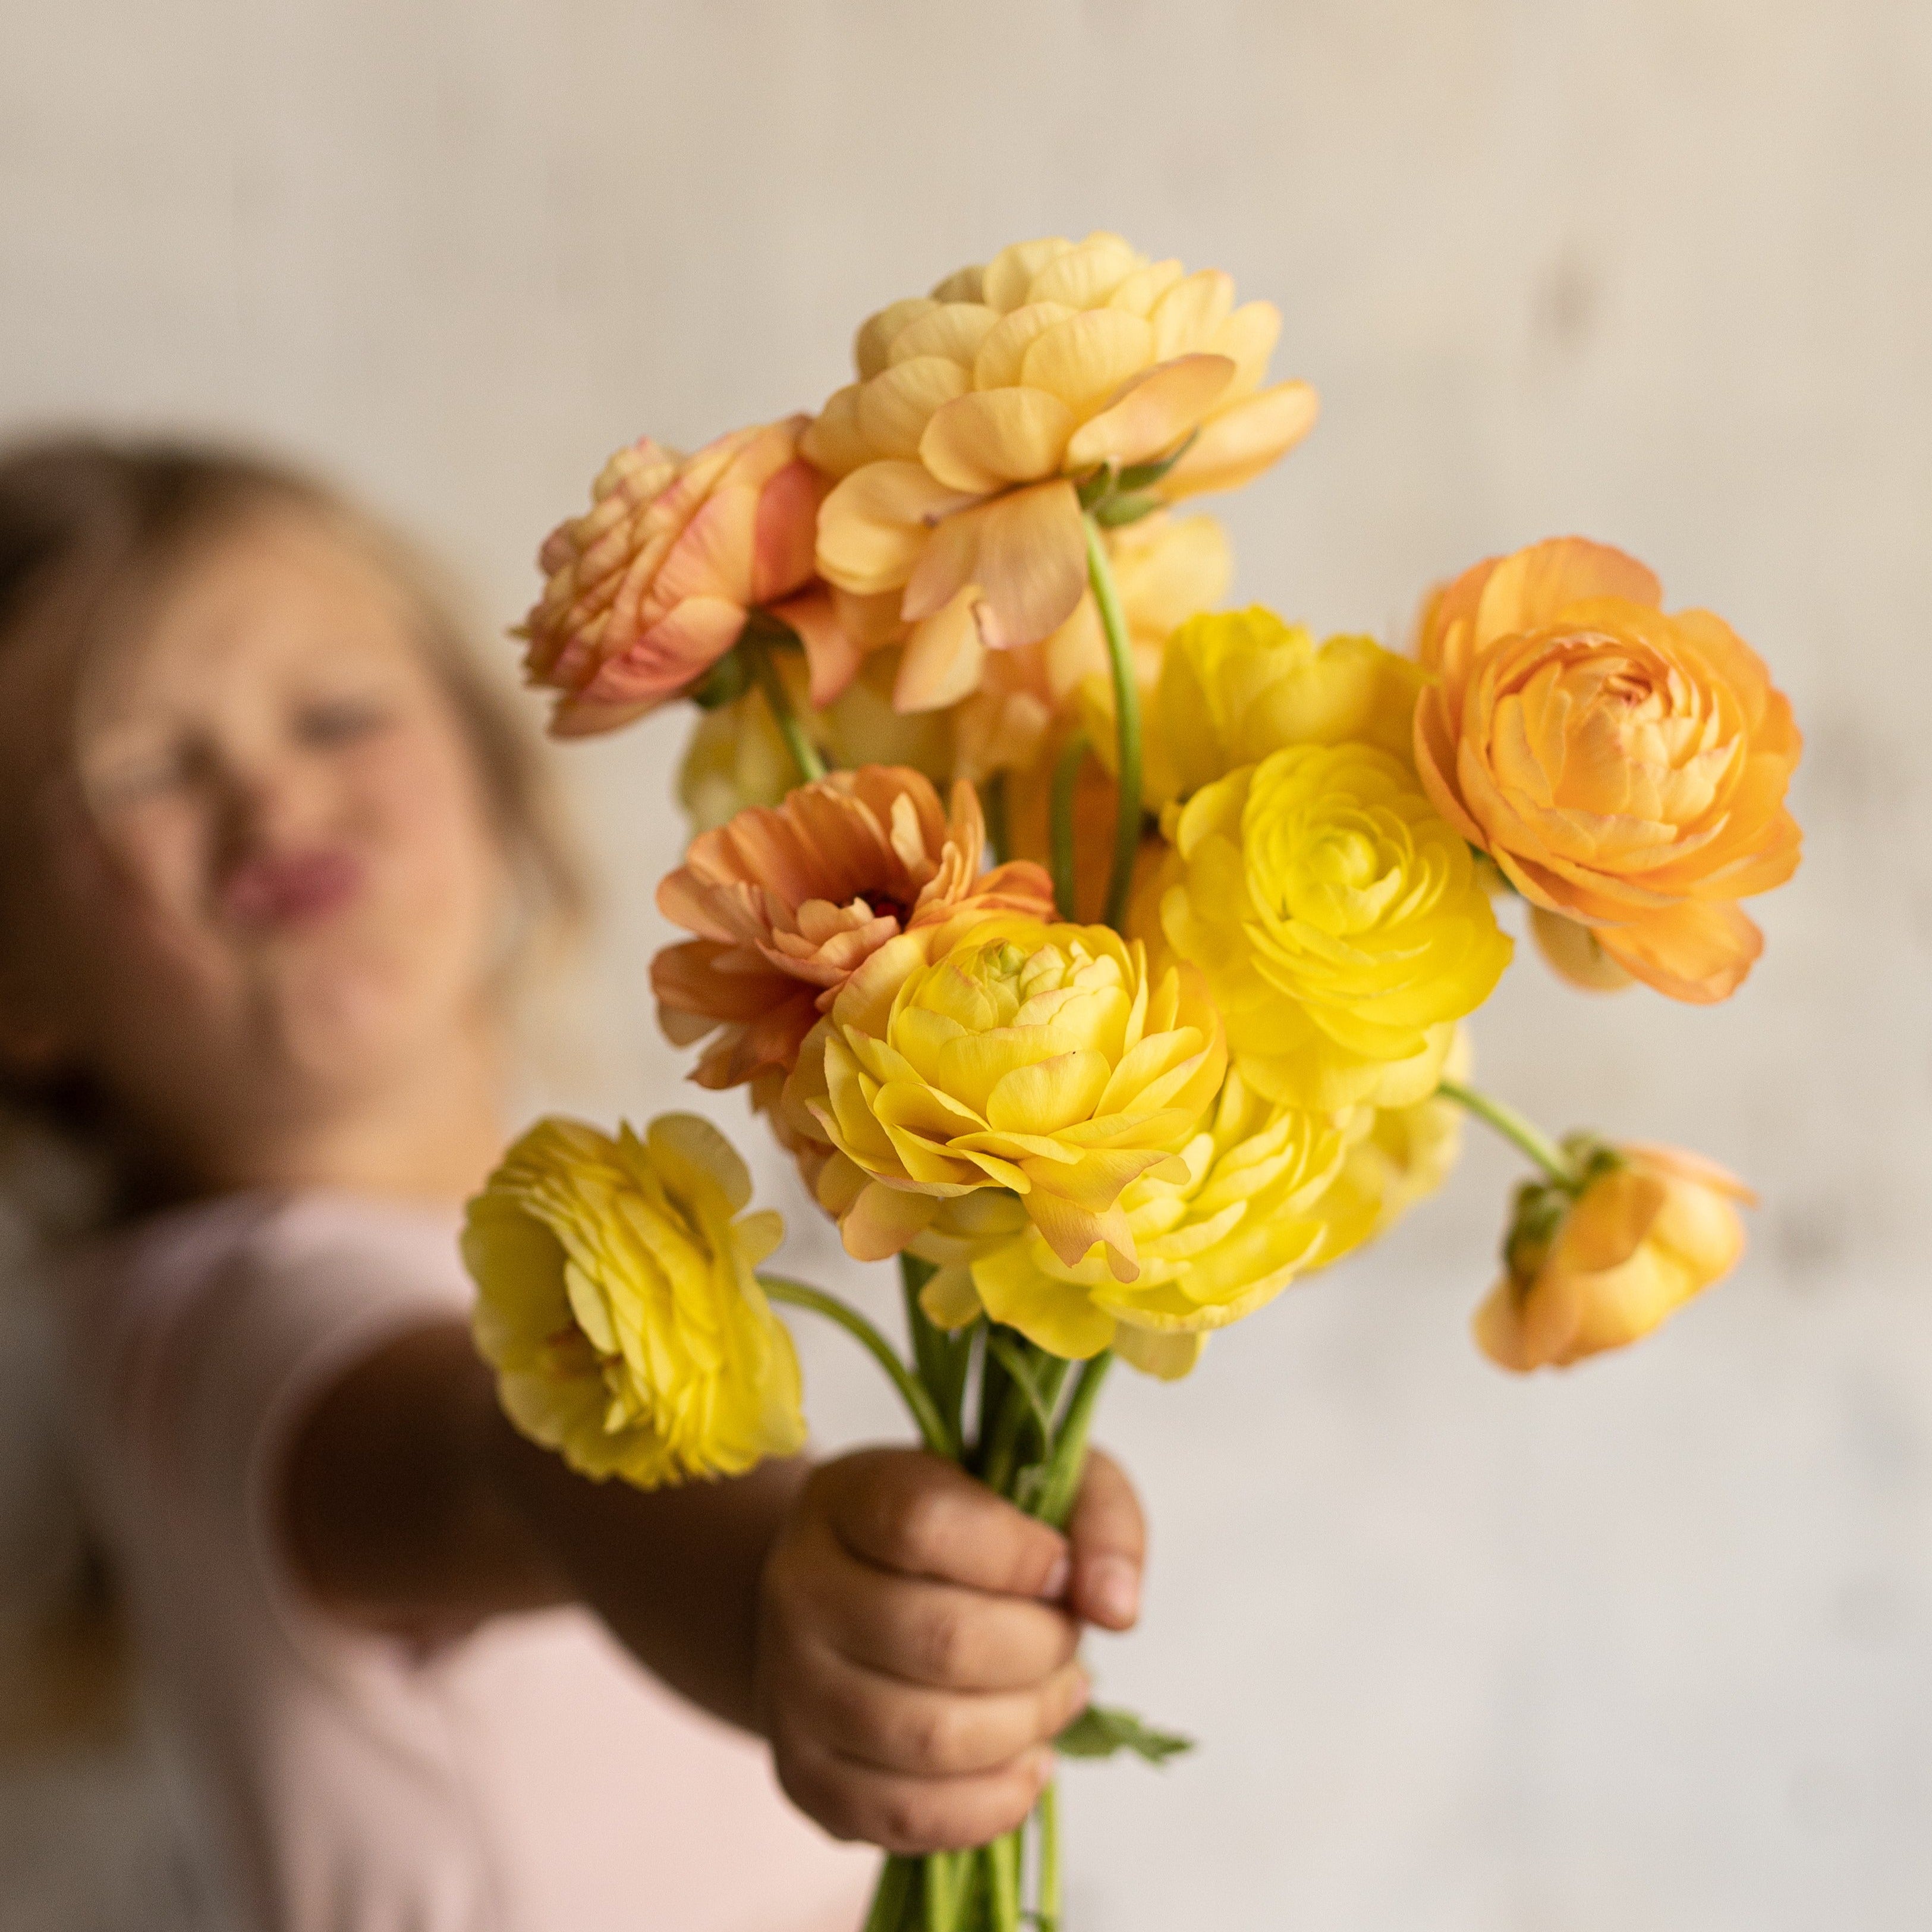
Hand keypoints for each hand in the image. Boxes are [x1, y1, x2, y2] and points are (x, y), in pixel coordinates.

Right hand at [755, 1446, 1145, 1853]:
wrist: (855, 1597)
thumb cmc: (961, 1537)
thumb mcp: (1035, 1485)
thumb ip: (1099, 1518)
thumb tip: (1115, 1606)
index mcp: (849, 1495)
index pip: (925, 1525)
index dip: (1019, 1555)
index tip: (1061, 1567)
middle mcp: (800, 1587)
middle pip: (942, 1640)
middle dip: (1043, 1652)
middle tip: (1069, 1643)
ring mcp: (792, 1689)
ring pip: (930, 1738)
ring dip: (1028, 1727)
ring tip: (1056, 1697)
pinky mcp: (806, 1777)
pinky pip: (909, 1817)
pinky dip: (994, 1800)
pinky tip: (1027, 1759)